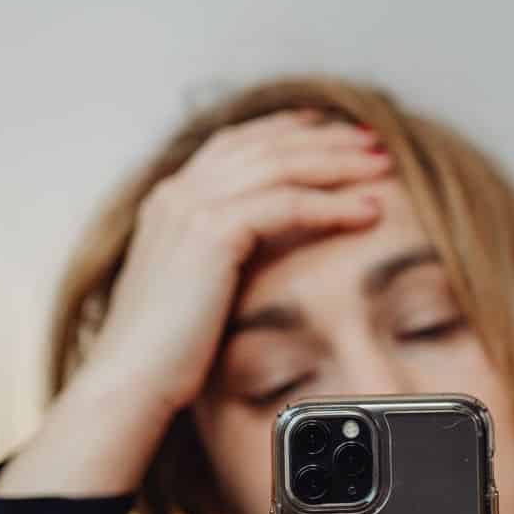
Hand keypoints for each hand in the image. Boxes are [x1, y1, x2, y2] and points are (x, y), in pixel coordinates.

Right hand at [0, 110, 389, 497]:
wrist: (130, 384)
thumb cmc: (166, 355)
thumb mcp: (197, 291)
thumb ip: (224, 258)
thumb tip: (268, 254)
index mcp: (171, 201)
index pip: (237, 143)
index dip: (288, 131)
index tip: (333, 129)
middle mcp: (178, 193)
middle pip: (266, 144)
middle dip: (325, 139)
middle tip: (375, 142)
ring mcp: (190, 208)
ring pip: (281, 165)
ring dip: (337, 163)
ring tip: (384, 166)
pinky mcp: (211, 234)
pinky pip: (287, 204)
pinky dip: (333, 204)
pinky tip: (369, 212)